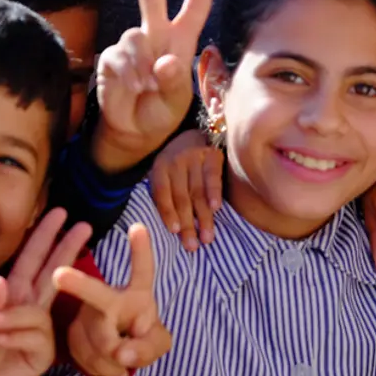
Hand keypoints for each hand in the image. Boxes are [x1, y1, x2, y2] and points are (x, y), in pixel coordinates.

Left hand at [0, 210, 91, 375]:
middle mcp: (31, 305)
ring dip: (14, 316)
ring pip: (39, 310)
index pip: (32, 258)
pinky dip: (16, 335)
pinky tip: (1, 340)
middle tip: (84, 226)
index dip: (44, 235)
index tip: (59, 213)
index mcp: (15, 291)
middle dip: (67, 248)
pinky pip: (38, 335)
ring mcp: (40, 327)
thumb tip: (4, 282)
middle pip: (53, 272)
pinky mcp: (42, 351)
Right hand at [55, 223, 170, 375]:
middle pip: (97, 294)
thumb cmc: (142, 338)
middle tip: (59, 275)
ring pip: (96, 341)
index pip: (142, 270)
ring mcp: (88, 315)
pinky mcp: (72, 333)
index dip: (141, 250)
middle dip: (78, 284)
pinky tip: (107, 363)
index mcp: (137, 293)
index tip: (138, 227)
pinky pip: (84, 355)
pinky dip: (101, 368)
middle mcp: (109, 297)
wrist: (118, 354)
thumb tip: (121, 354)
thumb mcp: (156, 344)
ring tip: (123, 360)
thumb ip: (147, 348)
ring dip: (113, 360)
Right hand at [94, 0, 216, 171]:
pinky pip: (117, 57)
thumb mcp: (176, 102)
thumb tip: (164, 62)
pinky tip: (131, 88)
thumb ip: (174, 82)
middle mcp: (154, 38)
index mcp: (179, 44)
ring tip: (146, 86)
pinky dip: (126, 75)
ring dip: (141, 63)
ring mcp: (131, 46)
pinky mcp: (110, 58)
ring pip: (134, 36)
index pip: (193, 13)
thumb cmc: (161, 112)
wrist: (133, 131)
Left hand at [149, 129, 223, 250]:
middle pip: (181, 197)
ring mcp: (194, 156)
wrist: (199, 130)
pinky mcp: (212, 154)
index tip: (174, 231)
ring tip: (207, 237)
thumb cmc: (180, 161)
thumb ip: (165, 193)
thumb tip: (169, 228)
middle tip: (192, 246)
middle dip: (187, 223)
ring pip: (198, 192)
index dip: (167, 212)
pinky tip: (216, 208)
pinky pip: (213, 176)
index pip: (162, 193)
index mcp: (160, 167)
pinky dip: (214, 192)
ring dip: (203, 217)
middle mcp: (175, 161)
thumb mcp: (165, 171)